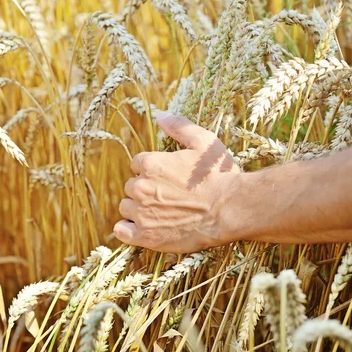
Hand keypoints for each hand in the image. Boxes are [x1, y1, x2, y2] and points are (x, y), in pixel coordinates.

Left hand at [113, 112, 240, 252]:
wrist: (230, 209)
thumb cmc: (219, 175)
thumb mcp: (204, 142)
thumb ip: (179, 127)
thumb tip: (159, 115)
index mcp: (150, 163)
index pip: (137, 164)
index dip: (152, 170)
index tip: (168, 177)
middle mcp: (141, 187)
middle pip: (131, 186)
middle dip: (146, 189)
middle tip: (169, 196)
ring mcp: (141, 214)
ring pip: (126, 207)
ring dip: (138, 208)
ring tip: (161, 212)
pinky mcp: (146, 237)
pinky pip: (121, 231)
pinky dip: (128, 229)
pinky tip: (144, 228)